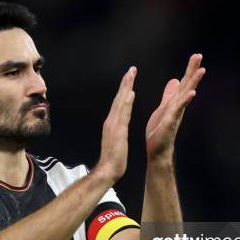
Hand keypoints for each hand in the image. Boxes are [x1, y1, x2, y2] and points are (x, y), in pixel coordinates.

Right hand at [95, 66, 136, 182]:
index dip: (124, 90)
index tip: (129, 79)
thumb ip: (118, 130)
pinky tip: (131, 94)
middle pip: (118, 98)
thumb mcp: (116, 140)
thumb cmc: (113, 158)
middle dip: (125, 83)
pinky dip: (126, 102)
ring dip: (126, 87)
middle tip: (131, 69)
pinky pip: (123, 114)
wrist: (108, 169)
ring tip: (131, 74)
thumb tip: (120, 124)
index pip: (118, 103)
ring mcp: (113, 125)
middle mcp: (111, 121)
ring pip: (120, 102)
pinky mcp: (118, 131)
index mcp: (112, 123)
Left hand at [146, 53, 205, 160]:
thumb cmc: (160, 130)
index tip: (196, 56)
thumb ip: (169, 95)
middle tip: (199, 55)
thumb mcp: (164, 107)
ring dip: (193, 83)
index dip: (190, 70)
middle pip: (187, 86)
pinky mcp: (171, 123)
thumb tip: (175, 80)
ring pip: (185, 96)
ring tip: (201, 71)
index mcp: (175, 102)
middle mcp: (178, 107)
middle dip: (193, 71)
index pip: (184, 83)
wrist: (157, 150)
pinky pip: (178, 111)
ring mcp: (176, 114)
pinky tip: (191, 93)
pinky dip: (184, 101)